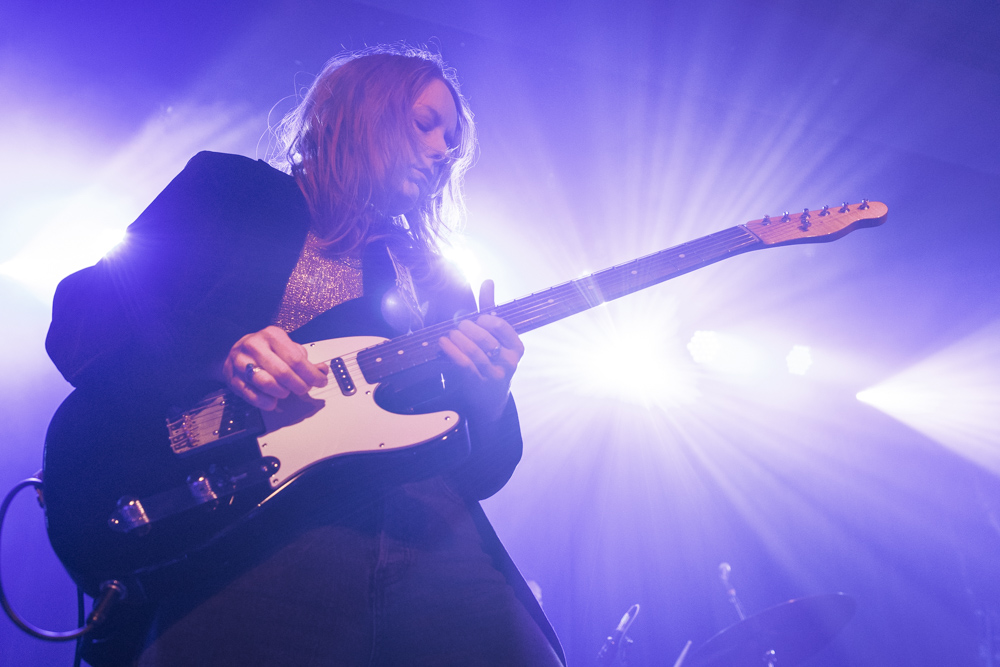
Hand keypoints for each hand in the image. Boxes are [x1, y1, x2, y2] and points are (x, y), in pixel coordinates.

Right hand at [221, 325, 328, 409]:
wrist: (236, 351)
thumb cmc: (266, 350)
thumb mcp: (286, 348)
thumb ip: (305, 360)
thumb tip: (322, 371)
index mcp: (272, 335)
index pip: (296, 359)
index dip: (311, 374)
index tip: (320, 382)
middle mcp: (255, 346)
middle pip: (283, 372)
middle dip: (298, 385)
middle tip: (304, 389)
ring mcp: (241, 362)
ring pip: (267, 383)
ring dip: (282, 393)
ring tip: (286, 392)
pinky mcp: (233, 378)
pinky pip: (252, 395)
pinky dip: (266, 402)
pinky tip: (273, 401)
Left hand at [438, 280, 523, 422]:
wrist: (490, 398)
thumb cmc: (493, 361)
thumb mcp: (496, 337)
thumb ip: (491, 309)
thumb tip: (487, 282)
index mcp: (517, 347)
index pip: (500, 325)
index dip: (484, 319)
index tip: (475, 319)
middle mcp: (509, 361)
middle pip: (485, 337)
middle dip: (468, 328)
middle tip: (458, 325)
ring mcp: (495, 374)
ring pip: (474, 350)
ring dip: (458, 338)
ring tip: (450, 333)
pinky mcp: (479, 384)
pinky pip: (464, 363)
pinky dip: (451, 350)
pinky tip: (443, 343)